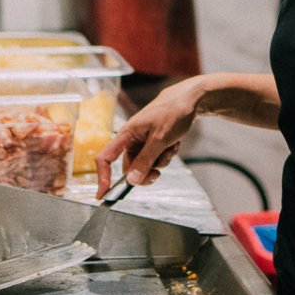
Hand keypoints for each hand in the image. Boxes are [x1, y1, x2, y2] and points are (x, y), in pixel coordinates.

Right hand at [94, 75, 203, 197]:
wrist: (191, 100)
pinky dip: (166, 154)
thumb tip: (131, 181)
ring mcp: (144, 141)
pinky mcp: (155, 142)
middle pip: (130, 167)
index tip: (104, 194)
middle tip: (157, 174)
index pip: (105, 157)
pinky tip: (174, 143)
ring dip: (160, 161)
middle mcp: (132, 139)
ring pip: (146, 164)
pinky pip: (157, 158)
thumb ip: (145, 161)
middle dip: (145, 172)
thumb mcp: (160, 139)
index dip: (102, 176)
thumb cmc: (173, 112)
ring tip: (170, 146)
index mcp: (126, 134)